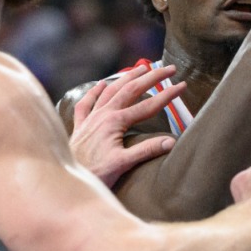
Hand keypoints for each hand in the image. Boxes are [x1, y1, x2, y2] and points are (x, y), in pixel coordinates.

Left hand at [69, 64, 184, 187]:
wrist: (67, 182)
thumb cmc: (96, 174)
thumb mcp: (123, 164)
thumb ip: (146, 150)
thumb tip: (170, 142)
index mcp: (115, 122)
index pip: (148, 105)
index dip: (167, 95)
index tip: (183, 86)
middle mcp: (103, 115)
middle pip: (131, 89)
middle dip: (152, 77)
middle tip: (169, 68)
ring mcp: (90, 118)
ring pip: (111, 90)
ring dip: (128, 77)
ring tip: (142, 68)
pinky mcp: (80, 126)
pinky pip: (86, 103)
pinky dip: (95, 91)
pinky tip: (101, 84)